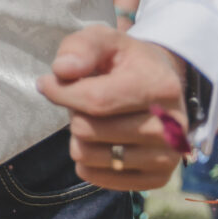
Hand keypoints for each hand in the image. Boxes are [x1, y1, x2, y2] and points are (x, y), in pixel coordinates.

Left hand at [37, 25, 193, 191]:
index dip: (61, 93)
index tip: (46, 84)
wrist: (160, 85)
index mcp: (160, 86)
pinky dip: (89, 161)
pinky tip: (100, 141)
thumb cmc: (125, 61)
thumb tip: (62, 70)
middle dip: (73, 113)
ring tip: (95, 120)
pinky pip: (99, 178)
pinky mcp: (159, 178)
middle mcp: (171, 126)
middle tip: (86, 101)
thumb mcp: (104, 39)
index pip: (96, 100)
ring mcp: (168, 156)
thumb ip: (81, 48)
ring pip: (89, 156)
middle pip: (88, 130)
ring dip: (79, 138)